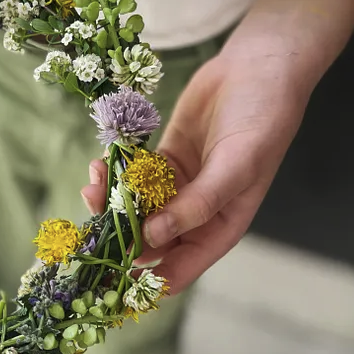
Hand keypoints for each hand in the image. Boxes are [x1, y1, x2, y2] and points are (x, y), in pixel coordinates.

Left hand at [81, 44, 309, 292]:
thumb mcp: (236, 166)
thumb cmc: (263, 120)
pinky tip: (99, 164)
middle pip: (152, 240)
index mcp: (222, 225)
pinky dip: (115, 173)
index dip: (149, 281)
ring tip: (92, 186)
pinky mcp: (166, 156)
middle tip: (91, 228)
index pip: (182, 267)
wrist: (260, 68)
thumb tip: (154, 238)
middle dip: (120, 238)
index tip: (112, 285)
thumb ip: (197, 204)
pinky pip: (134, 175)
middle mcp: (198, 211)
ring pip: (137, 206)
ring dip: (112, 203)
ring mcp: (180, 183)